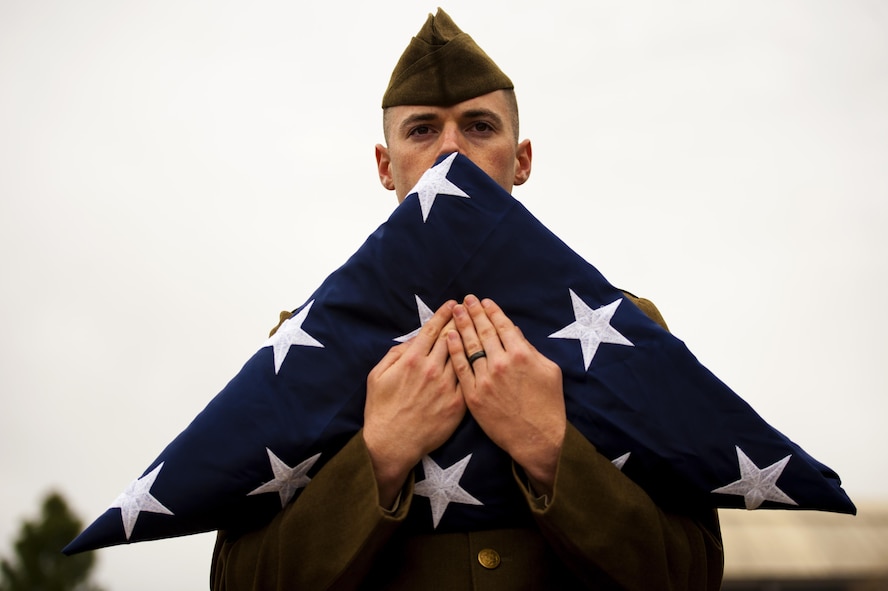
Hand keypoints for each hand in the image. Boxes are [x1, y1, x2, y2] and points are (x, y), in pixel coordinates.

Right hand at [364, 301, 465, 505]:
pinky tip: (483, 358)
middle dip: (462, 321)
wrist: (393, 444)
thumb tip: (414, 341)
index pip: (432, 329)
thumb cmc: (381, 410)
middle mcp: (431, 370)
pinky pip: (471, 380)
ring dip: (473, 339)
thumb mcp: (377, 376)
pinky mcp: (458, 405)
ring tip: (481, 327)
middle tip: (472, 309)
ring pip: (465, 356)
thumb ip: (395, 354)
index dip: (444, 314)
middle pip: (452, 338)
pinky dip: (477, 366)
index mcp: (412, 360)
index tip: (453, 304)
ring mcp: (447, 387)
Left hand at [446, 295, 565, 495]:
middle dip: (474, 313)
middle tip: (465, 300)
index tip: (483, 301)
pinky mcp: (474, 396)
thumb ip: (531, 349)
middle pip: (484, 331)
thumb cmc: (548, 406)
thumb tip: (514, 332)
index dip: (492, 311)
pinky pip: (461, 368)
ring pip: (469, 346)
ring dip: (461, 325)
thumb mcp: (549, 371)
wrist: (537, 439)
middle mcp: (501, 363)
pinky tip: (449, 336)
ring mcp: (486, 379)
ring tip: (455, 311)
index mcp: (522, 354)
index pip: (503, 326)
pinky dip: (454, 350)